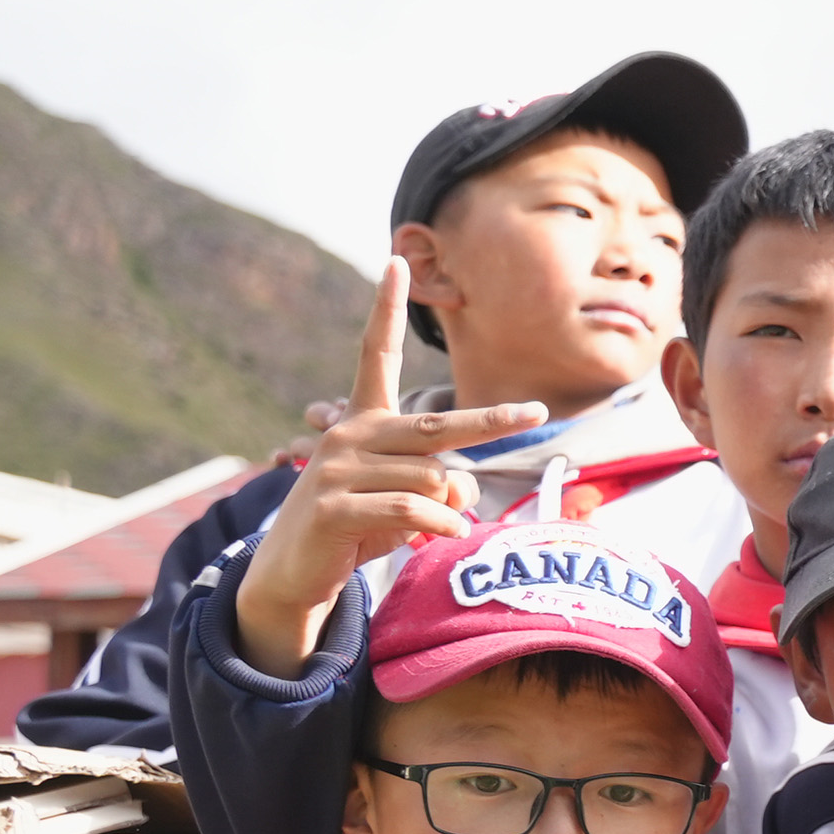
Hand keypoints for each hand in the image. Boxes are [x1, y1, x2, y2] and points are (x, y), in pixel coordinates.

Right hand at [228, 261, 547, 675]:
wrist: (295, 574)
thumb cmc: (360, 528)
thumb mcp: (405, 502)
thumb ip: (439, 486)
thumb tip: (461, 490)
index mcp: (363, 420)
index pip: (375, 354)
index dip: (386, 309)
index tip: (396, 260)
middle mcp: (348, 433)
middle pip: (437, 425)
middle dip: (493, 421)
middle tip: (538, 412)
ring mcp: (335, 467)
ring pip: (432, 479)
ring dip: (446, 510)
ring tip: (425, 529)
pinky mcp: (332, 506)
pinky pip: (413, 509)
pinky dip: (437, 527)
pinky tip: (437, 538)